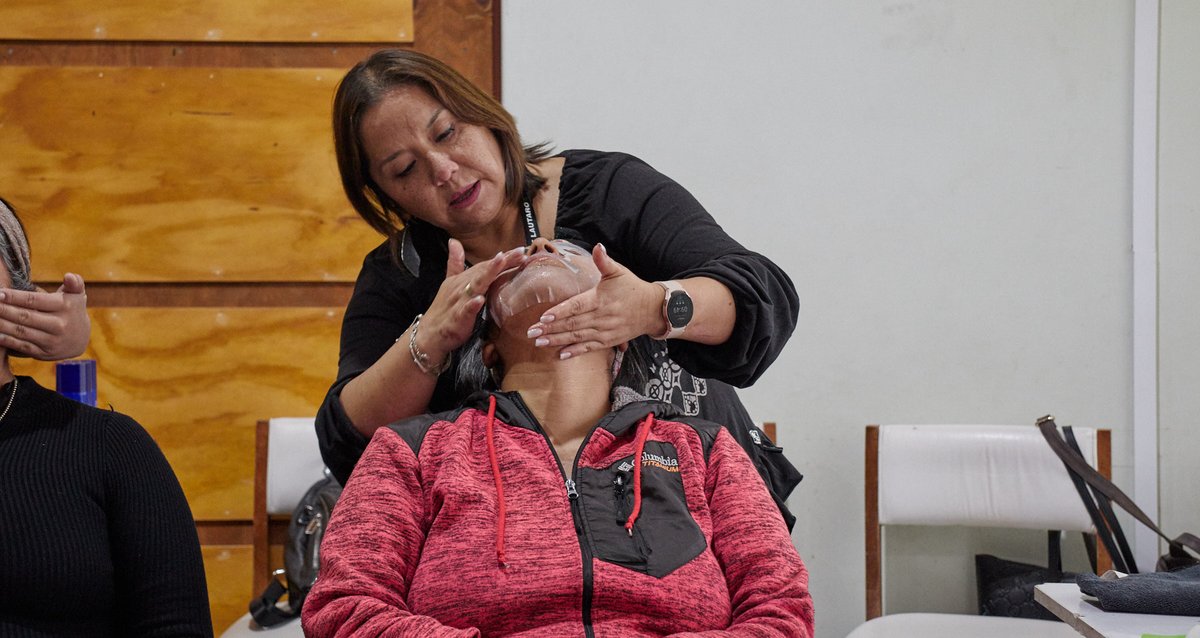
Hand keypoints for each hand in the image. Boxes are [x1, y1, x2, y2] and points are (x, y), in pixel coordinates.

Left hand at [0, 272, 90, 359]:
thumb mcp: (77, 295)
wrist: (80, 339)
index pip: (34, 300)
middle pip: (25, 316)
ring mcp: (52, 340)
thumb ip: (74, 283)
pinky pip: (23, 346)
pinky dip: (8, 340)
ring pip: (22, 331)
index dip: (14, 297)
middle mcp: (60, 324)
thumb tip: (69, 276)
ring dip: (2, 324)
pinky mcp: (45, 353)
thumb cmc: (72, 310)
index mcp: (65, 307)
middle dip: (4, 310)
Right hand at [416, 239, 526, 360]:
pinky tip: (480, 300)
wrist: (429, 334)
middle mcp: (462, 287)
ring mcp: (459, 302)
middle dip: (501, 261)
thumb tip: (453, 241)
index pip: (485, 265)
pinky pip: (465, 310)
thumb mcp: (451, 283)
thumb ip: (455, 262)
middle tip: (519, 252)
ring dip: (488, 274)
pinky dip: (471, 305)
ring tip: (501, 261)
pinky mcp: (456, 318)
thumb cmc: (445, 309)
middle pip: (484, 271)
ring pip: (475, 285)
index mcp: (464, 279)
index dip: (502, 257)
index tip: (520, 250)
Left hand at [527, 244, 661, 359]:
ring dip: (557, 341)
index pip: (577, 306)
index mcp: (600, 299)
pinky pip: (589, 348)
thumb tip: (597, 246)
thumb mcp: (618, 272)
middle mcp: (601, 317)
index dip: (560, 312)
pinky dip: (575, 352)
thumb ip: (604, 261)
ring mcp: (605, 331)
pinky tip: (560, 355)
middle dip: (551, 329)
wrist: (652, 309)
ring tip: (539, 342)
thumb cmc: (632, 288)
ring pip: (577, 337)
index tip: (544, 317)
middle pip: (572, 324)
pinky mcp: (608, 341)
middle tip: (531, 332)